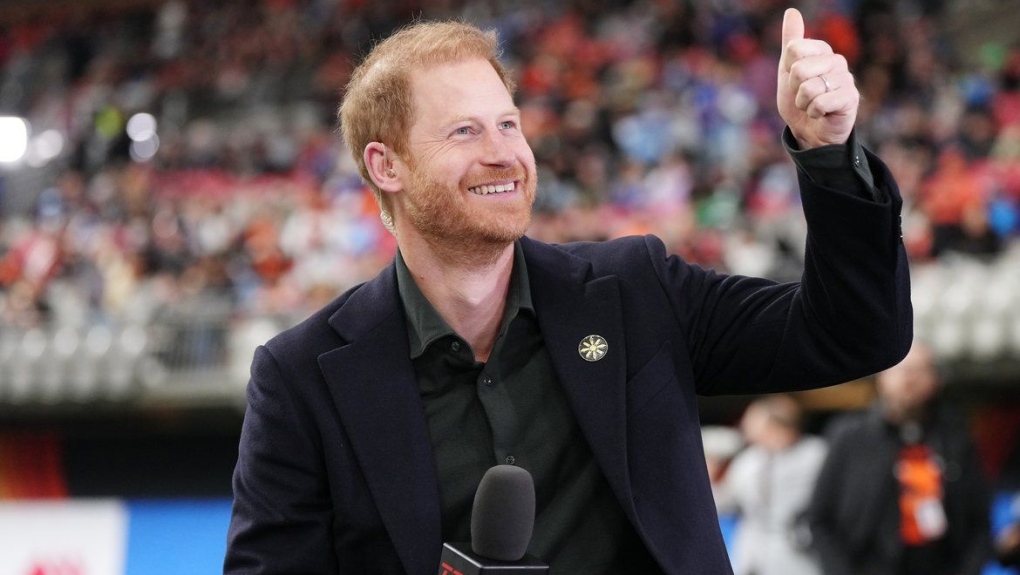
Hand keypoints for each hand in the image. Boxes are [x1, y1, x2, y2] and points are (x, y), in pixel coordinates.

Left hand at [777, 8, 858, 148]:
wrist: (811, 132)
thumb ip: (791, 41)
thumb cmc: (800, 101)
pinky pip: (820, 102)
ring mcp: (846, 79)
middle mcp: (836, 61)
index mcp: (821, 51)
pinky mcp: (851, 98)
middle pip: (799, 69)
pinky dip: (814, 112)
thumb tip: (792, 11)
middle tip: (804, 96)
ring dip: (804, 104)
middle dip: (795, 89)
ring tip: (813, 106)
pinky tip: (822, 113)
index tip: (794, 80)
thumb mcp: (788, 71)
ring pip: (809, 88)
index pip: (793, 49)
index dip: (788, 70)